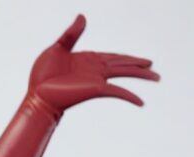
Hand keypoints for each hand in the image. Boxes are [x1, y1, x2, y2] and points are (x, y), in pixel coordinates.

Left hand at [28, 13, 158, 115]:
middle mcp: (96, 69)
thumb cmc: (42, 75)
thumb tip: (82, 16)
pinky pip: (117, 91)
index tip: (140, 61)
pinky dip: (130, 95)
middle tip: (154, 68)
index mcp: (89, 59)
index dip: (127, 57)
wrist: (37, 95)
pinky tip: (141, 102)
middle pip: (123, 64)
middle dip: (139, 66)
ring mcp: (97, 79)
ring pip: (125, 74)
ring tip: (156, 77)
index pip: (113, 57)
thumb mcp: (57, 48)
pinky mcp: (95, 89)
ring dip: (141, 75)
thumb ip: (72, 34)